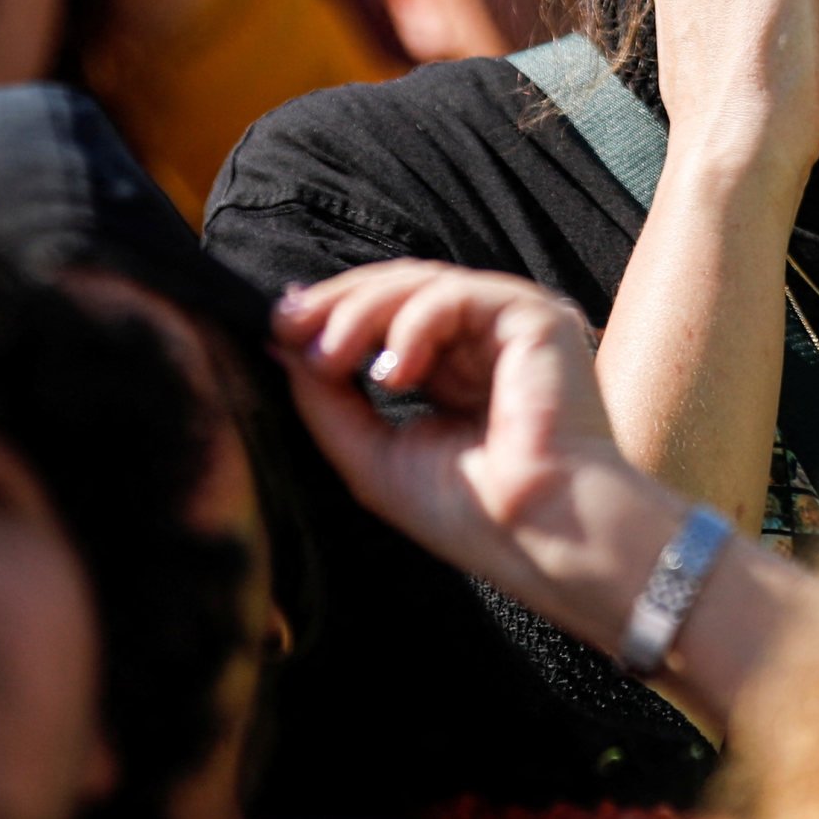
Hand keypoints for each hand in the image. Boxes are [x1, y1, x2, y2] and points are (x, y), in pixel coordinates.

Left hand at [273, 260, 625, 568]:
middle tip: (288, 322)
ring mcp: (512, 326)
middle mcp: (486, 343)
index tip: (280, 327)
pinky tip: (393, 370)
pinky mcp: (536, 317)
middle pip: (401, 292)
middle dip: (339, 304)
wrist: (539, 535)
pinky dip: (414, 323)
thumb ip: (328, 399)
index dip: (334, 316)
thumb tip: (281, 344)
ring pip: (424, 283)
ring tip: (329, 353)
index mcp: (457, 373)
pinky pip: (459, 295)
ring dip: (363, 311)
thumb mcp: (373, 454)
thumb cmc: (472, 514)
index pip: (389, 322)